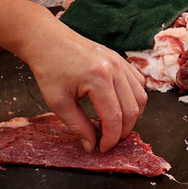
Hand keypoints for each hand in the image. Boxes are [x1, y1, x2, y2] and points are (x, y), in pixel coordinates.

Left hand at [18, 14, 148, 152]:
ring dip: (132, 116)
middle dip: (123, 130)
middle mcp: (115, 69)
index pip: (114, 117)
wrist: (47, 40)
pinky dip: (134, 99)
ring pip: (140, 97)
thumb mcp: (58, 101)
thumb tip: (91, 145)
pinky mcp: (121, 60)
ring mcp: (120, 62)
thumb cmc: (49, 68)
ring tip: (117, 126)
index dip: (111, 138)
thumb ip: (77, 125)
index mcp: (98, 78)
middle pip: (132, 109)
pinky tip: (121, 106)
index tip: (103, 148)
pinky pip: (138, 83)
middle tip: (110, 140)